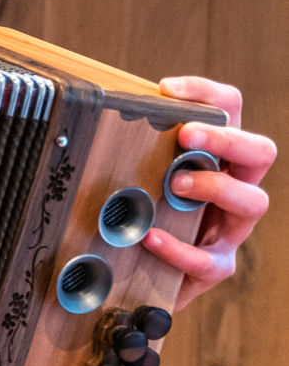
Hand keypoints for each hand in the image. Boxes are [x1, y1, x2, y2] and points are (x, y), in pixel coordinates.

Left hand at [144, 78, 272, 311]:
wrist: (142, 276)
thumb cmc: (147, 215)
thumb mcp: (142, 176)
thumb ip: (137, 149)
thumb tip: (105, 111)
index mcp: (218, 159)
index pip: (232, 112)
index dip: (208, 94)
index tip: (168, 89)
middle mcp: (234, 188)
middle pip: (259, 152)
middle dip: (226, 138)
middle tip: (187, 134)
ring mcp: (230, 227)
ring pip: (252, 201)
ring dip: (214, 187)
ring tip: (174, 184)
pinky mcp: (215, 265)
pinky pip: (210, 260)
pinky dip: (180, 249)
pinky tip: (152, 238)